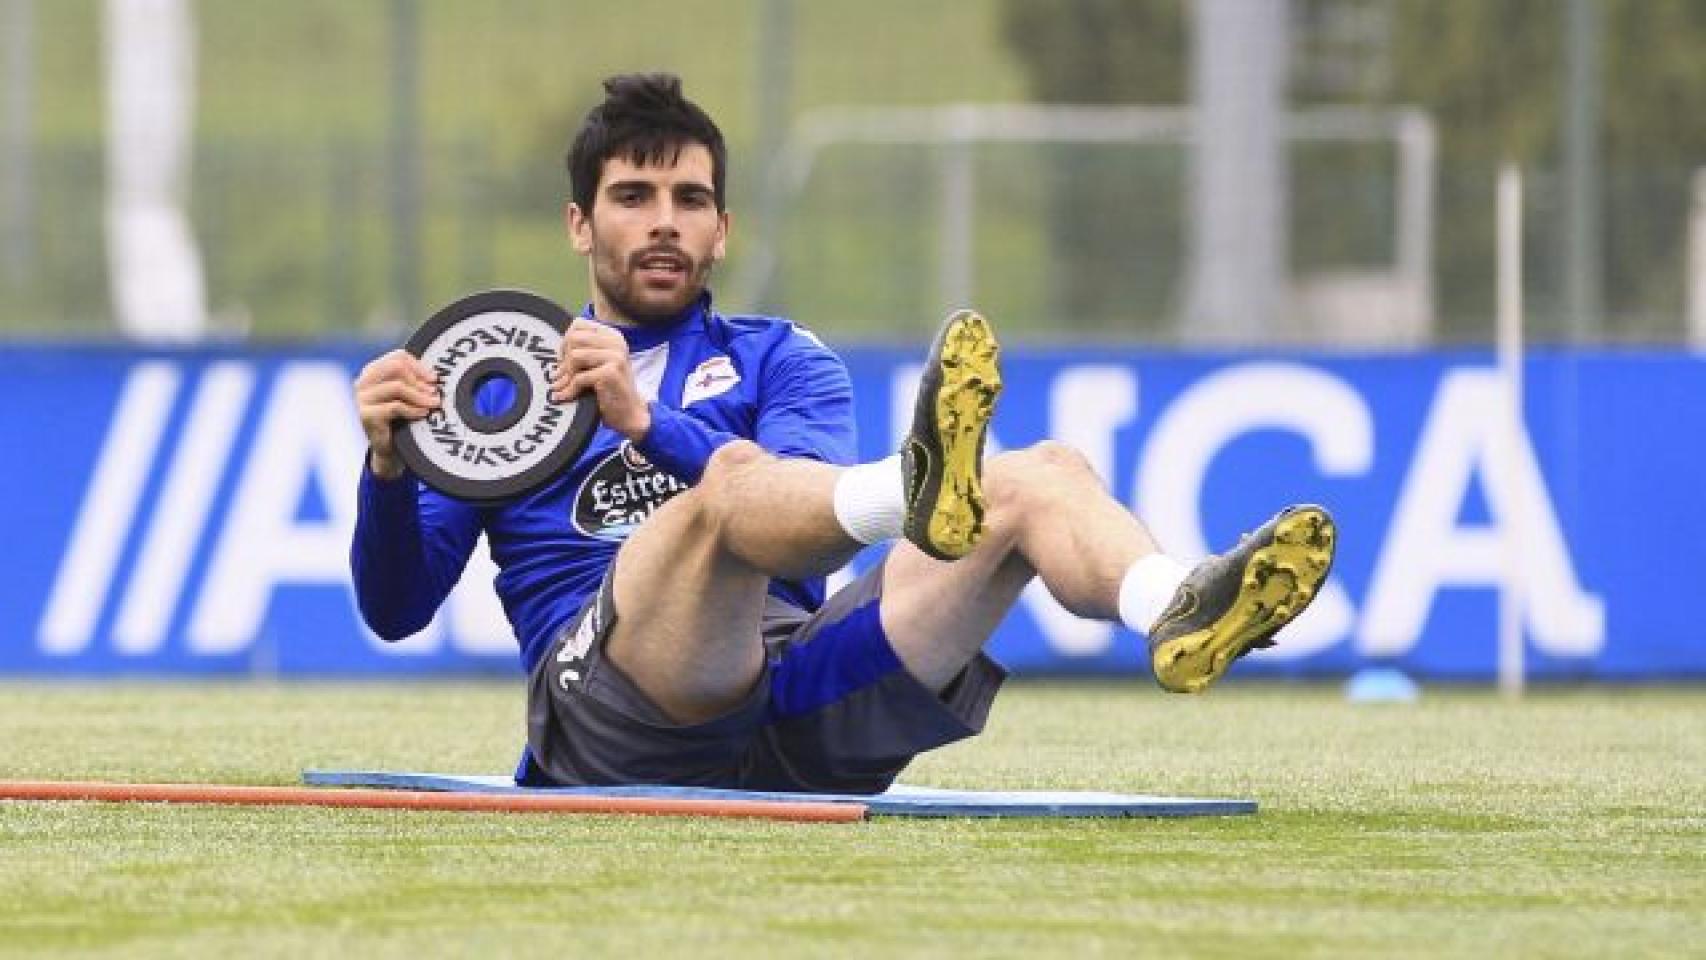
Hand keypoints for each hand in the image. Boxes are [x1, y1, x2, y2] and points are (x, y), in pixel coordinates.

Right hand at [354, 349, 439, 477]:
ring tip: (434, 404)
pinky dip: (413, 409)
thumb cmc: (400, 422)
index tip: (434, 379)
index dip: (419, 365)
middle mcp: (363, 382)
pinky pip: (395, 406)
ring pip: (396, 386)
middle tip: (435, 393)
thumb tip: (435, 375)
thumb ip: (414, 383)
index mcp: (373, 373)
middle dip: (419, 379)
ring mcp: (361, 399)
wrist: (388, 453)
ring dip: (420, 395)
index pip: (397, 357)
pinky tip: (424, 413)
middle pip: (396, 367)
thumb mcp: (407, 398)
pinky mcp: (365, 415)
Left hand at [553, 318, 650, 441]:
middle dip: (564, 359)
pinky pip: (580, 377)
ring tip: (563, 386)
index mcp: (612, 335)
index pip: (579, 324)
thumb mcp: (596, 364)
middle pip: (574, 338)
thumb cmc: (609, 389)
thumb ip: (581, 352)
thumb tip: (553, 357)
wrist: (629, 414)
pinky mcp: (612, 373)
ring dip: (566, 374)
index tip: (564, 361)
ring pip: (575, 355)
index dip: (566, 341)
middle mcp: (616, 342)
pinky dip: (570, 389)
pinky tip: (565, 397)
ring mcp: (616, 356)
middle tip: (561, 376)